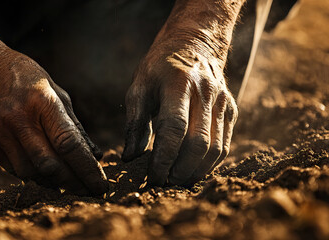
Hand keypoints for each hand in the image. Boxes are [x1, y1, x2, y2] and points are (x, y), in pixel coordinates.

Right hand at [0, 11, 107, 194]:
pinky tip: (44, 172)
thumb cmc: (22, 75)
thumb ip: (74, 124)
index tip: (101, 185)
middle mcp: (18, 119)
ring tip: (68, 183)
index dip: (88, 169)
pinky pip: (14, 169)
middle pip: (50, 165)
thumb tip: (95, 155)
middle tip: (88, 191)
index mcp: (41, 101)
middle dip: (74, 183)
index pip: (69, 144)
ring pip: (31, 173)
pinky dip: (33, 174)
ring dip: (53, 182)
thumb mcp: (53, 90)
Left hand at [122, 0, 242, 185]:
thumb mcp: (139, 86)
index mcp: (178, 83)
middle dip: (181, 169)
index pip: (174, 129)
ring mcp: (222, 101)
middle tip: (165, 182)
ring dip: (197, 170)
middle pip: (198, 142)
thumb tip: (130, 157)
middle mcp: (205, 92)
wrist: (194, 43)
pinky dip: (210, 162)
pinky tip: (193, 170)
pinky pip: (225, 143)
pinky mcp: (231, 109)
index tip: (153, 176)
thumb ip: (134, 122)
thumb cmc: (159, 68)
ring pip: (216, 147)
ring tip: (178, 181)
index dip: (164, 158)